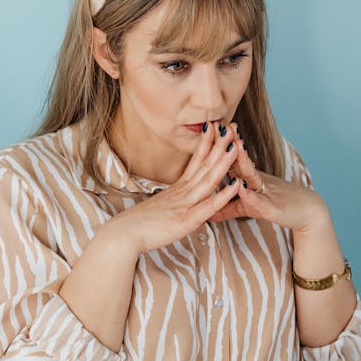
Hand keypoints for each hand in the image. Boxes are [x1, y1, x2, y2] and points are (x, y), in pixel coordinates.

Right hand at [116, 120, 242, 253]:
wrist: (123, 234)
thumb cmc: (138, 224)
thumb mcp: (160, 207)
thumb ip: (173, 201)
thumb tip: (178, 199)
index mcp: (177, 189)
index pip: (195, 161)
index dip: (207, 144)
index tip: (216, 128)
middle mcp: (182, 192)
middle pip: (204, 165)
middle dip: (219, 145)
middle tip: (232, 127)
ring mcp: (185, 205)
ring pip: (208, 179)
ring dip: (224, 162)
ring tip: (237, 146)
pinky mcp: (186, 220)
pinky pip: (209, 205)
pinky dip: (224, 194)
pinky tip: (236, 184)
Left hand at [209, 123, 328, 232]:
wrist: (310, 214)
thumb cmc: (279, 208)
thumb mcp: (249, 208)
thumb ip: (228, 209)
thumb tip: (208, 213)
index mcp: (249, 180)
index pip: (232, 159)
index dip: (220, 146)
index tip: (208, 128)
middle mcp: (257, 182)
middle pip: (240, 161)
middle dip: (229, 144)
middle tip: (218, 126)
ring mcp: (266, 193)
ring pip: (252, 175)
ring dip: (242, 161)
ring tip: (233, 146)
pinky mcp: (273, 210)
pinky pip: (260, 202)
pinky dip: (250, 196)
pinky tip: (241, 188)